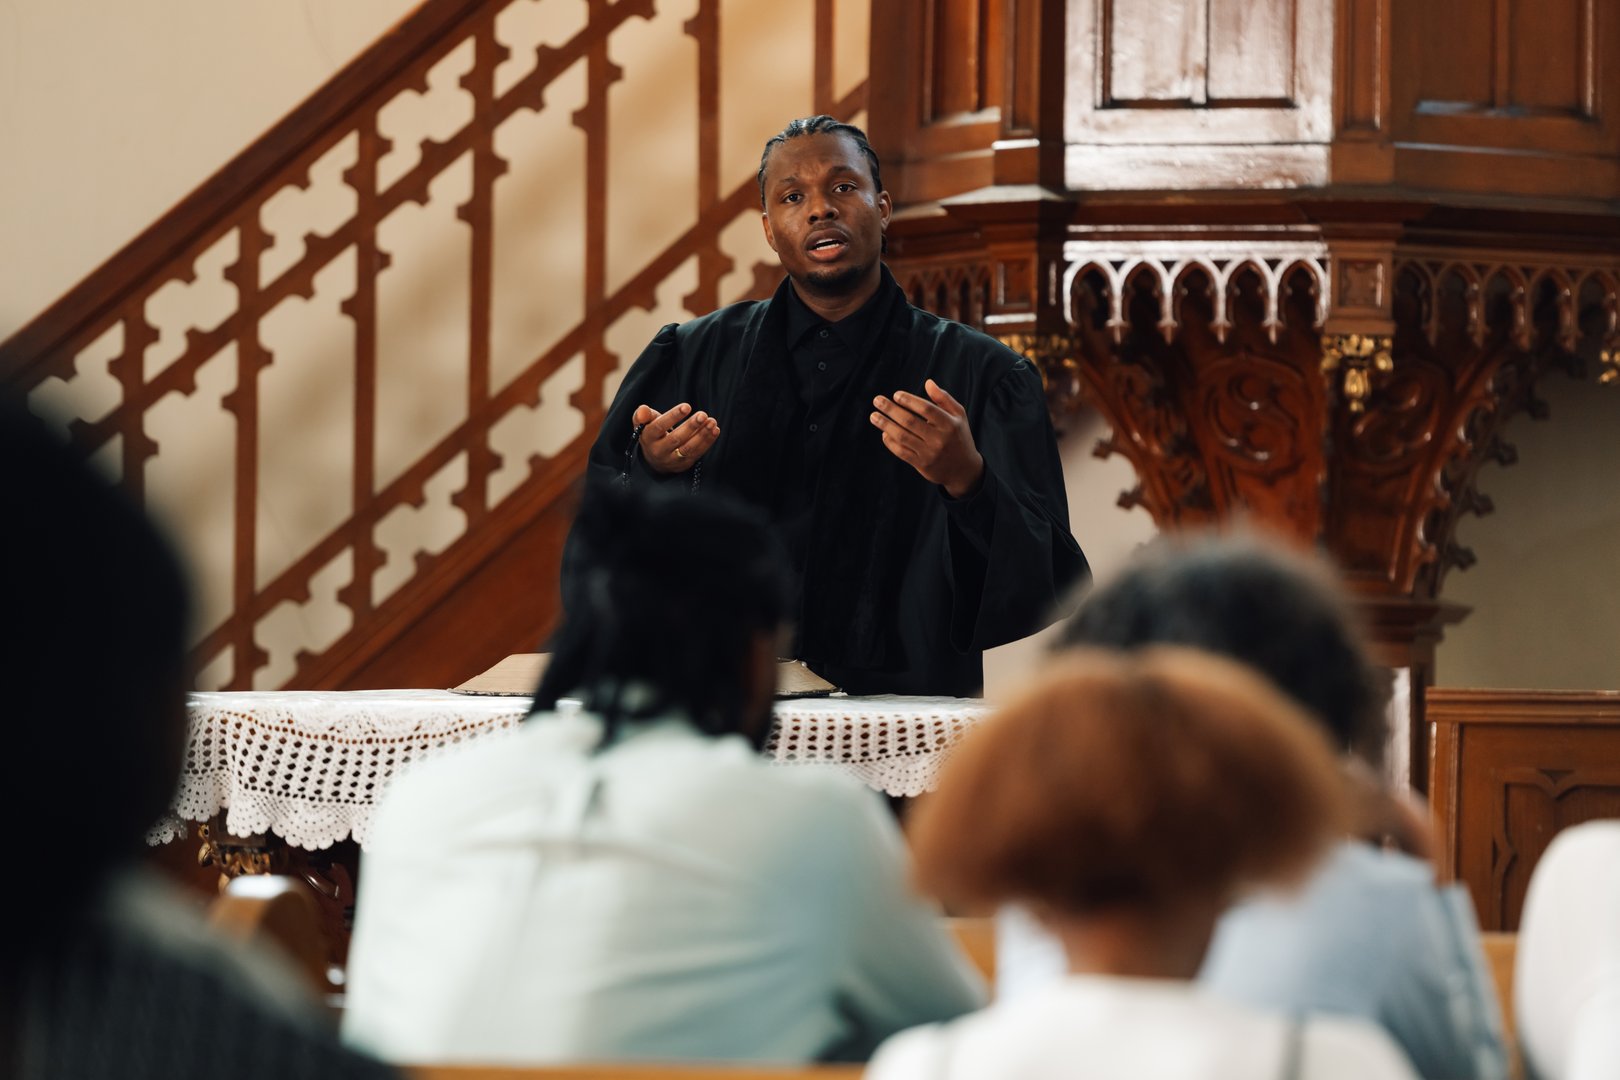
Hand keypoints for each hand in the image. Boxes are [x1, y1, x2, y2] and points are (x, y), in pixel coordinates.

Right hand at [634, 402, 719, 473]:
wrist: (654, 459)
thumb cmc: (651, 433)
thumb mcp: (643, 423)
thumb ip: (642, 414)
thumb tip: (643, 410)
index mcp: (648, 437)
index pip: (660, 427)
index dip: (673, 416)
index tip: (687, 406)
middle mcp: (659, 450)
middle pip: (676, 439)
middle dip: (691, 426)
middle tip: (703, 414)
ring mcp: (672, 459)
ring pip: (688, 448)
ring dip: (702, 435)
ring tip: (712, 422)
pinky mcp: (684, 464)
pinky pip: (697, 453)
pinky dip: (707, 442)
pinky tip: (715, 430)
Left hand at [869, 379, 983, 497]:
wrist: (964, 469)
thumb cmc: (958, 436)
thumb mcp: (958, 416)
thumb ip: (944, 398)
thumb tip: (928, 382)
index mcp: (949, 424)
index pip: (926, 409)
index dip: (909, 400)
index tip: (896, 395)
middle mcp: (940, 439)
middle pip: (910, 421)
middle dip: (891, 410)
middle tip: (877, 400)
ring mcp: (930, 453)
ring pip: (902, 437)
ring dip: (885, 425)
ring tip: (874, 416)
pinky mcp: (922, 465)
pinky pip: (902, 452)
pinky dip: (890, 442)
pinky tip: (884, 433)